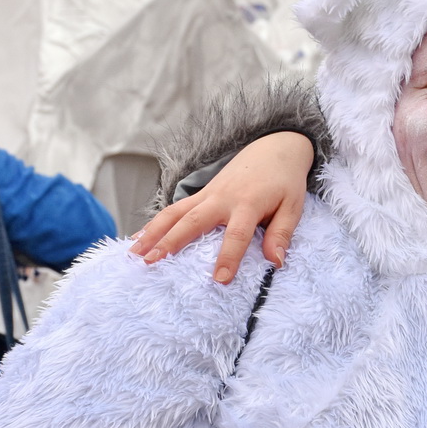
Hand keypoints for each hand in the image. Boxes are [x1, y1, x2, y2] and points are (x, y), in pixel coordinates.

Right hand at [131, 130, 314, 283]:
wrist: (274, 148)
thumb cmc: (284, 182)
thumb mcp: (293, 206)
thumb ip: (282, 234)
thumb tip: (276, 262)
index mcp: (247, 204)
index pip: (237, 234)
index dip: (228, 257)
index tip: (219, 279)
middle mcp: (222, 198)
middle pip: (192, 221)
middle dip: (170, 242)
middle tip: (151, 262)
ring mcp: (207, 194)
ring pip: (174, 213)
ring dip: (152, 232)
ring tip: (133, 254)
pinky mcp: (200, 193)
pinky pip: (174, 209)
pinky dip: (155, 224)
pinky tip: (139, 239)